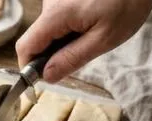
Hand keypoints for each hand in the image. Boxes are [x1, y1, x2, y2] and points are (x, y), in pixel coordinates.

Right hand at [16, 0, 151, 82]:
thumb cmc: (126, 5)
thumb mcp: (103, 39)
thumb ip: (73, 58)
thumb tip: (48, 76)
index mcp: (55, 15)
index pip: (26, 46)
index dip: (29, 68)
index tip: (42, 82)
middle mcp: (48, 3)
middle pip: (38, 39)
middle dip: (56, 54)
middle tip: (87, 53)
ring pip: (50, 30)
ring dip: (67, 41)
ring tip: (96, 33)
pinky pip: (59, 20)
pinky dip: (72, 29)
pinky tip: (93, 23)